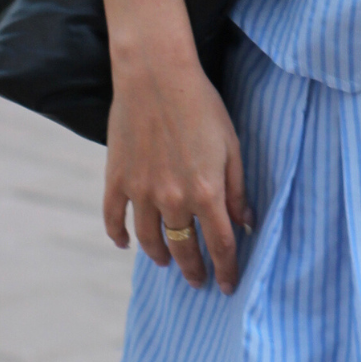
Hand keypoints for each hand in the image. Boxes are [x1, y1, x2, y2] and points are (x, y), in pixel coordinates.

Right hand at [103, 24, 254, 293]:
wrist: (156, 76)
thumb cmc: (202, 105)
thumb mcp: (231, 145)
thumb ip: (237, 188)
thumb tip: (245, 223)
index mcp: (206, 192)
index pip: (220, 245)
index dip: (227, 269)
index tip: (228, 285)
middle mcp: (173, 199)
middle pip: (184, 248)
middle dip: (194, 270)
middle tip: (198, 280)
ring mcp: (141, 192)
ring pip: (150, 240)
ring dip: (160, 256)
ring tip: (168, 262)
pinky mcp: (117, 180)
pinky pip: (115, 219)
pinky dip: (119, 236)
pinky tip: (126, 244)